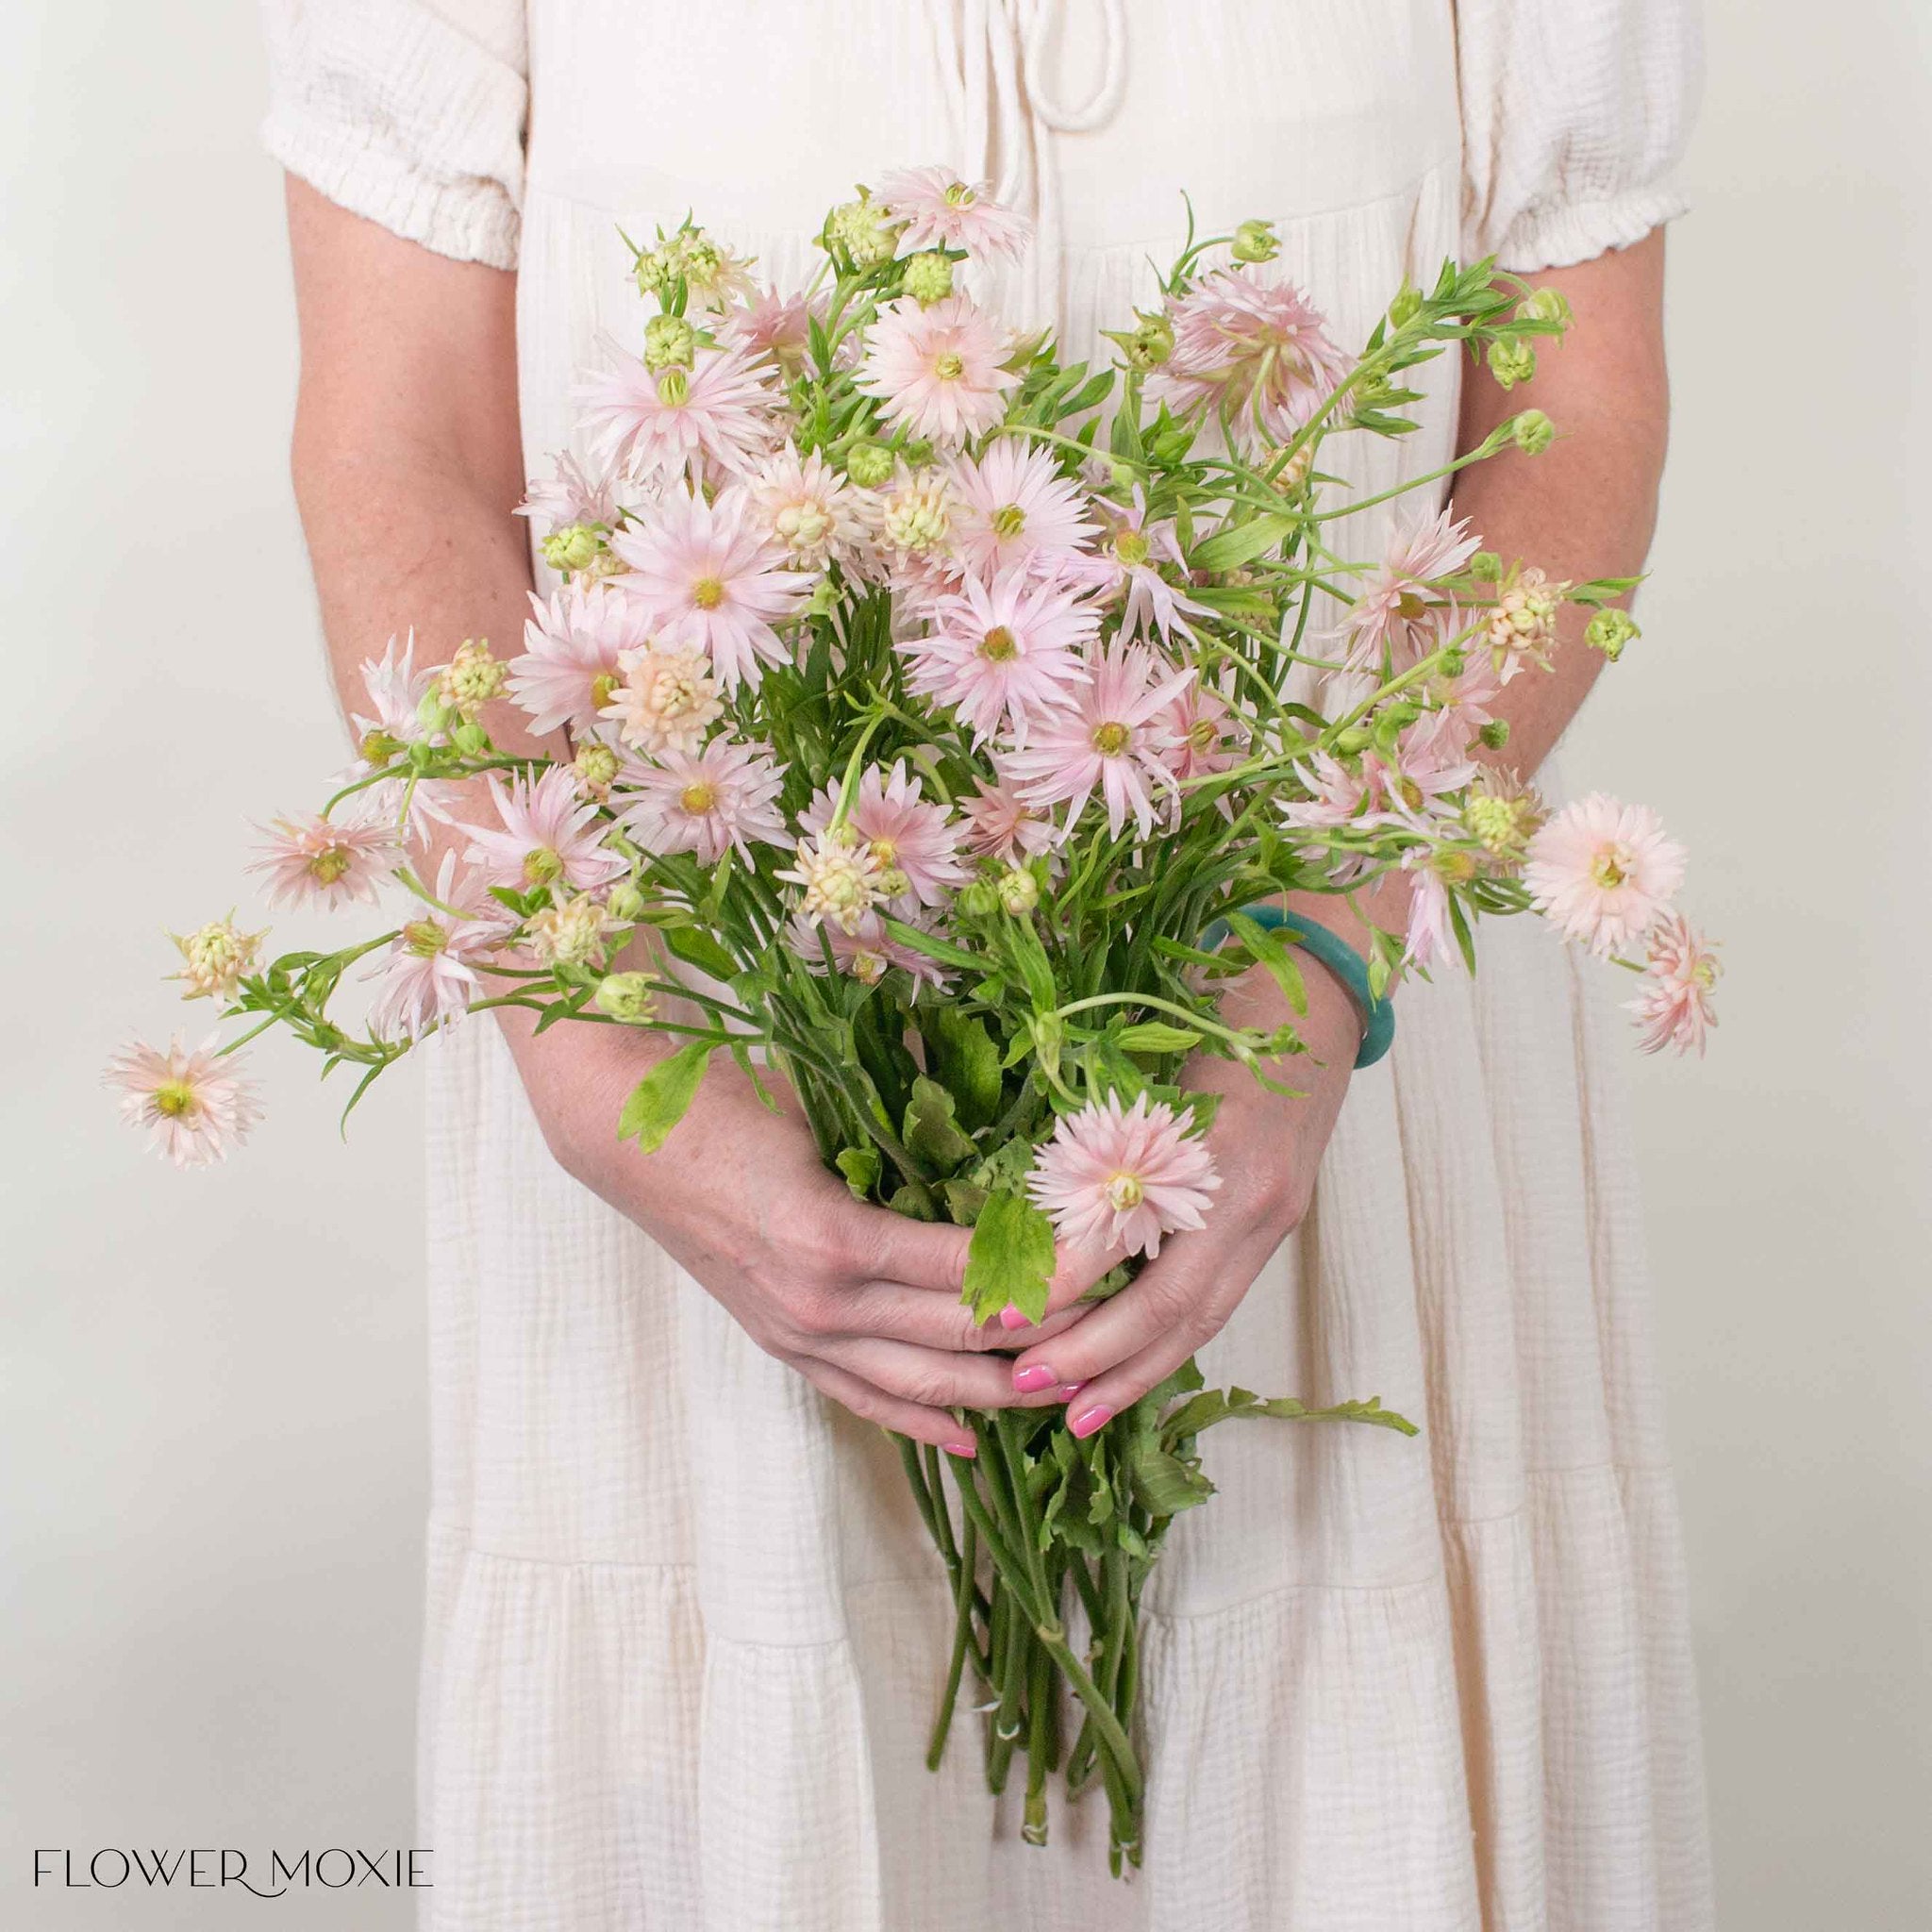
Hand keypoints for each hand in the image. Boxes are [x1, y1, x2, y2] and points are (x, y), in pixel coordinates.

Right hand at [502, 1014, 1085, 1454]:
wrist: (629, 1138)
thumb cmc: (729, 1101)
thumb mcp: (828, 1104)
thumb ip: (911, 1125)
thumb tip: (1004, 1115)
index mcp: (838, 1239)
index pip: (973, 1274)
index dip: (1050, 1272)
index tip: (1112, 1256)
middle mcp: (823, 1305)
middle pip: (962, 1338)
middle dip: (1050, 1332)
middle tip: (1122, 1318)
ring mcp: (800, 1334)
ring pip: (921, 1386)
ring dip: (1000, 1391)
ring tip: (1071, 1387)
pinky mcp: (784, 1343)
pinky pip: (863, 1399)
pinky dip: (919, 1424)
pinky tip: (970, 1438)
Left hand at [1004, 954, 1361, 1434]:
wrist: (1320, 1003)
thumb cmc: (1224, 1019)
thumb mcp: (1156, 1066)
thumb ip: (1106, 1140)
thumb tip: (1029, 1215)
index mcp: (1211, 1151)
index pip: (1130, 1241)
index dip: (1065, 1287)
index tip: (1003, 1318)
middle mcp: (1249, 1200)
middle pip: (1173, 1307)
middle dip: (1097, 1357)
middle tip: (1024, 1385)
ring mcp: (1272, 1220)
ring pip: (1202, 1321)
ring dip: (1134, 1372)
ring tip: (1074, 1410)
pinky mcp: (1277, 1229)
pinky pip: (1217, 1303)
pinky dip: (1168, 1345)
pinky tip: (1124, 1371)